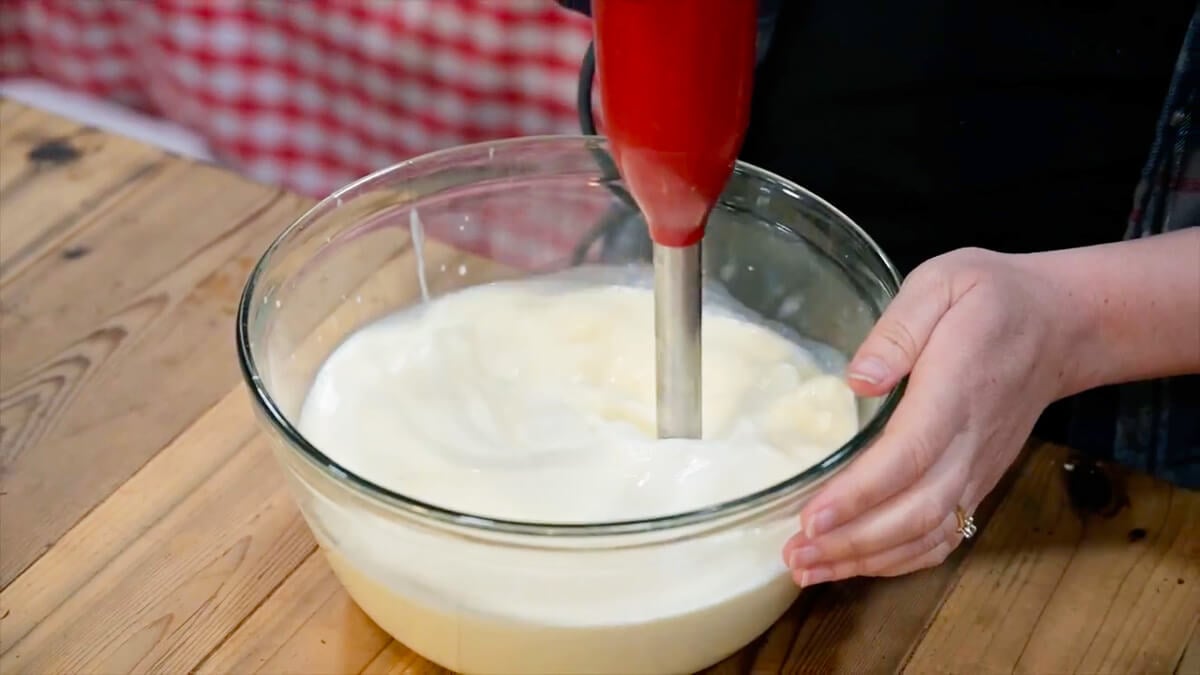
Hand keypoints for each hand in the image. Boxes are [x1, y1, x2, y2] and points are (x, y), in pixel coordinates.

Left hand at [783, 247, 1080, 585]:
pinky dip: (901, 560)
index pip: (908, 455)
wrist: (1059, 326)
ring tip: (808, 569)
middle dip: (851, 542)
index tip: (811, 518)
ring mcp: (978, 467)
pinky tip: (855, 564)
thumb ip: (899, 328)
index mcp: (955, 390)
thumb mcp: (943, 282)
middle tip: (792, 556)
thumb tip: (858, 380)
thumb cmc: (992, 297)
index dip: (859, 494)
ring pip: (928, 532)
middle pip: (914, 510)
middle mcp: (969, 441)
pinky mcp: (977, 479)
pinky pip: (944, 533)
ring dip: (867, 559)